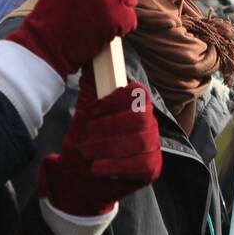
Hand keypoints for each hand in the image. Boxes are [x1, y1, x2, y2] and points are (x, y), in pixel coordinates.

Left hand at [36, 72, 161, 215]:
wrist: (80, 177)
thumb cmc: (84, 141)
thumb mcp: (84, 112)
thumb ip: (91, 86)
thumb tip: (92, 58)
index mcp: (135, 105)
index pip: (137, 94)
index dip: (115, 101)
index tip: (91, 111)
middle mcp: (150, 123)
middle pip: (140, 118)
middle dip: (108, 127)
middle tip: (85, 137)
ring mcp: (153, 145)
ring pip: (141, 141)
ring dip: (108, 147)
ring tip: (87, 153)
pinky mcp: (152, 167)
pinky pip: (143, 164)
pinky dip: (117, 166)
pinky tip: (99, 168)